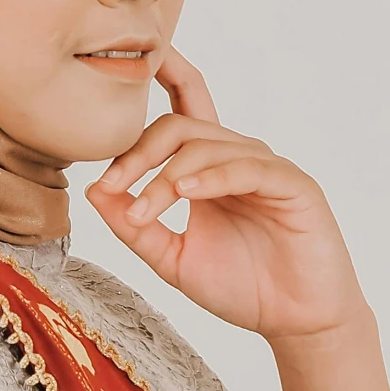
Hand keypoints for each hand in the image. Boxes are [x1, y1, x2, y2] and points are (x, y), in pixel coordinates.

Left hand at [85, 52, 367, 342]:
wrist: (296, 321)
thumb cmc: (243, 287)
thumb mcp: (172, 258)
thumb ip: (134, 226)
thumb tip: (93, 190)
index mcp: (207, 168)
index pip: (181, 108)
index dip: (159, 77)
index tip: (117, 69)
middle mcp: (235, 158)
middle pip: (178, 126)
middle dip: (138, 152)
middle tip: (112, 186)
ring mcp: (265, 168)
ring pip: (207, 146)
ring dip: (166, 176)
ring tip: (145, 210)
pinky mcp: (293, 185)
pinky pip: (247, 168)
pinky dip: (213, 177)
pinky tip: (188, 193)